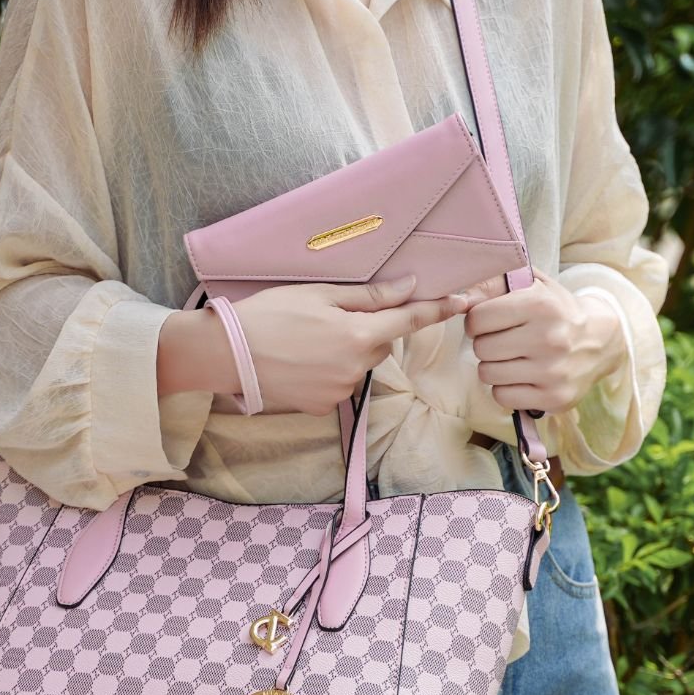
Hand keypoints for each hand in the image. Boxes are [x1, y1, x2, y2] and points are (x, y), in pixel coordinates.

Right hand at [158, 273, 473, 415]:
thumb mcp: (319, 295)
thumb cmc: (269, 315)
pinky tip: (298, 361)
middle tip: (328, 317)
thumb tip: (409, 287)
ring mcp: (339, 392)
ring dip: (344, 351)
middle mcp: (356, 368)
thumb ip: (369, 296)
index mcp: (359, 335)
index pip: (410, 320)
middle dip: (366, 331)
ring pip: (358, 365)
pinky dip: (326, 371)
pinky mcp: (322, 407)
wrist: (225, 355)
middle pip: (380, 345)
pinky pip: (338, 384)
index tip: (468, 300)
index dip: (440, 309)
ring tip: (305, 340)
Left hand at [456, 270, 628, 413]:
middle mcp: (548, 338)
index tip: (490, 321)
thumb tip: (461, 298)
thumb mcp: (531, 284)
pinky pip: (502, 397)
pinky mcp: (553, 397)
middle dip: (486, 344)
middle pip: (481, 349)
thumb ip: (493, 283)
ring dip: (495, 367)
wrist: (599, 341)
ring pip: (488, 374)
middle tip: (504, 341)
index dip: (477, 320)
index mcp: (540, 304)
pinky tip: (521, 377)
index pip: (478, 318)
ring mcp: (552, 371)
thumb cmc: (555, 310)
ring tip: (513, 358)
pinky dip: (506, 388)